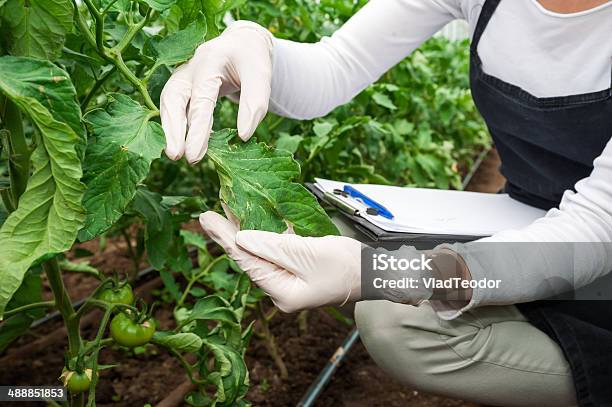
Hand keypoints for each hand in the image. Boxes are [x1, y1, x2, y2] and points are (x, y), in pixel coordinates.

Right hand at [160, 21, 272, 162]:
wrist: (243, 43)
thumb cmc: (252, 59)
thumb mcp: (261, 75)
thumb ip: (255, 103)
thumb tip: (243, 136)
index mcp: (211, 60)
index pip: (201, 98)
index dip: (197, 129)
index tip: (195, 155)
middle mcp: (191, 66)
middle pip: (174, 98)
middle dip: (173, 129)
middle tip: (176, 156)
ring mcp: (183, 75)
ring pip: (169, 102)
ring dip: (170, 128)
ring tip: (174, 154)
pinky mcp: (183, 85)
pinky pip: (174, 105)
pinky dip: (175, 124)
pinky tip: (182, 143)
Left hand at [199, 210, 360, 312]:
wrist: (373, 271)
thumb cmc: (345, 265)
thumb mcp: (307, 254)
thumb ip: (272, 246)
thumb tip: (240, 238)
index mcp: (282, 292)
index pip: (246, 262)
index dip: (224, 239)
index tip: (205, 218)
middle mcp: (281, 289)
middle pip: (249, 258)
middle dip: (230, 234)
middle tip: (208, 213)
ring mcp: (289, 280)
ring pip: (260, 252)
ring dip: (244, 231)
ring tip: (226, 210)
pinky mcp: (297, 268)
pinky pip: (275, 250)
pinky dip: (263, 234)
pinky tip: (252, 219)